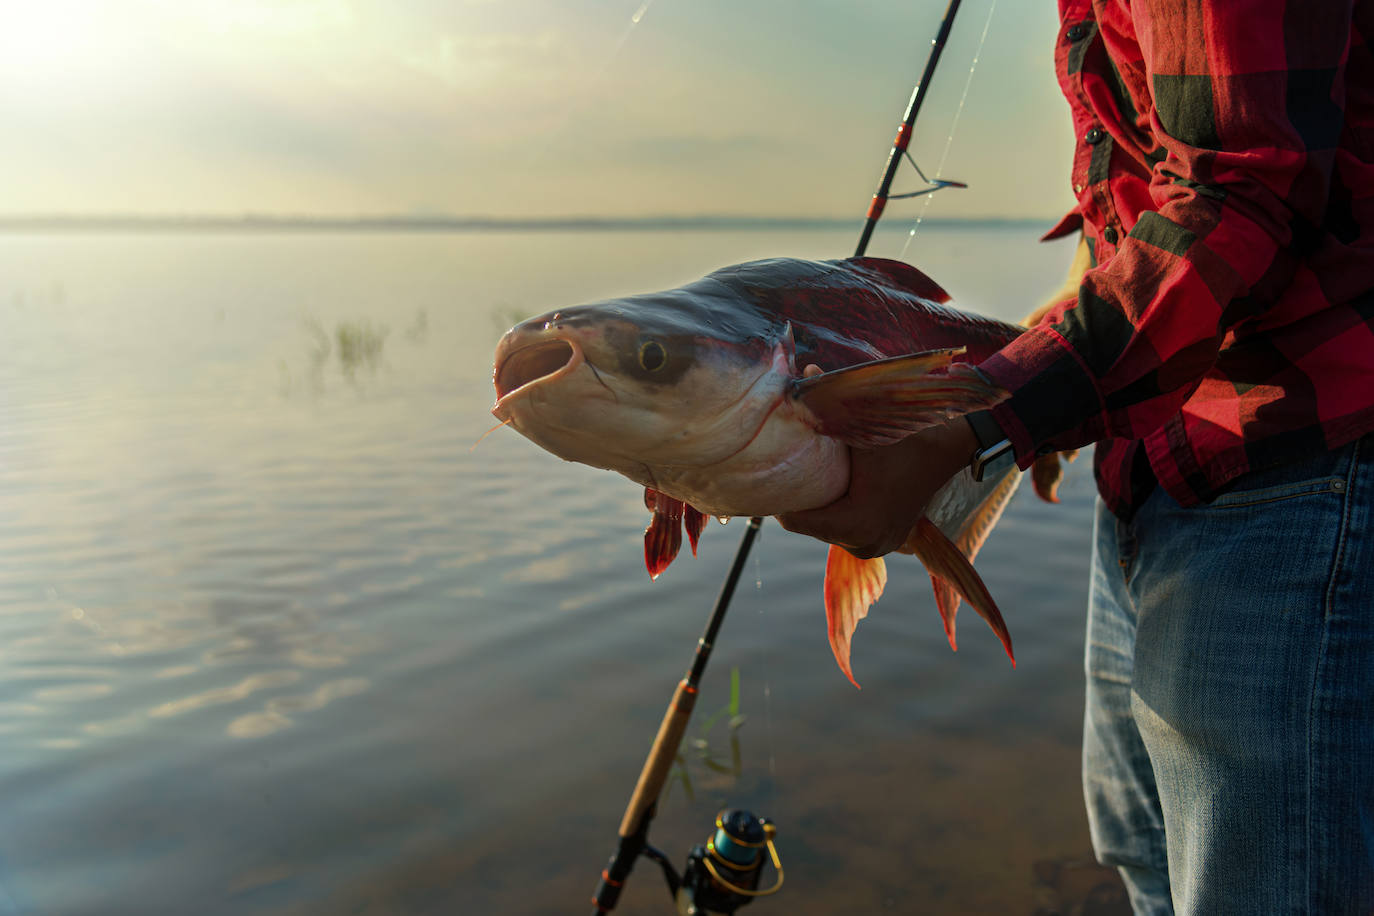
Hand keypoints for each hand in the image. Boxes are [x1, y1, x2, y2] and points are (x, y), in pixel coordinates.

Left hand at [776, 416, 978, 558]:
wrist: (949, 448)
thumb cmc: (905, 437)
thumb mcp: (860, 427)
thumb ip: (824, 410)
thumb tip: (797, 380)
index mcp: (855, 524)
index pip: (794, 520)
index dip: (780, 495)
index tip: (772, 470)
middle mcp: (865, 544)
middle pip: (809, 525)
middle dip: (800, 498)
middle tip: (789, 467)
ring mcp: (877, 547)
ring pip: (826, 528)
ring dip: (819, 505)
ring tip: (813, 474)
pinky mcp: (884, 543)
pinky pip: (845, 529)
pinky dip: (838, 510)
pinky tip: (838, 486)